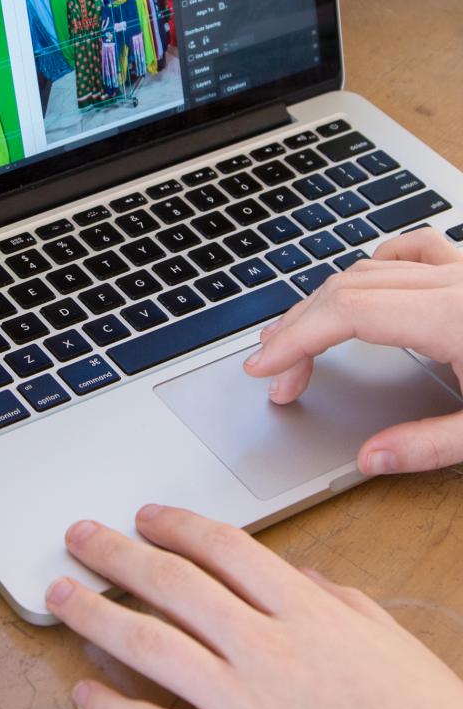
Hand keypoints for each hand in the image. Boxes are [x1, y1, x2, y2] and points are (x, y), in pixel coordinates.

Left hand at [46, 506, 462, 708]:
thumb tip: (289, 572)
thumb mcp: (378, 632)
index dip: (177, 524)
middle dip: (118, 555)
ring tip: (61, 596)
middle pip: (174, 585)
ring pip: (151, 648)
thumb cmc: (414, 708)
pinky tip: (85, 690)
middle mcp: (267, 649)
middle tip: (80, 537)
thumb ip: (327, 595)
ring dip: (97, 616)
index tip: (146, 515)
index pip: (224, 548)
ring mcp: (244, 706)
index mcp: (304, 609)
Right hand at [244, 229, 462, 475]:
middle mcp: (453, 283)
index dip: (297, 339)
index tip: (265, 366)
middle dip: (299, 330)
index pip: (349, 314)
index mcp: (453, 318)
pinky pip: (413, 250)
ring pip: (371, 267)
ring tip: (298, 333)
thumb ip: (429, 446)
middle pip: (348, 289)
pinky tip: (361, 285)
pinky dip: (375, 266)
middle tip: (275, 374)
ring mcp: (461, 271)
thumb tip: (370, 458)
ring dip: (326, 299)